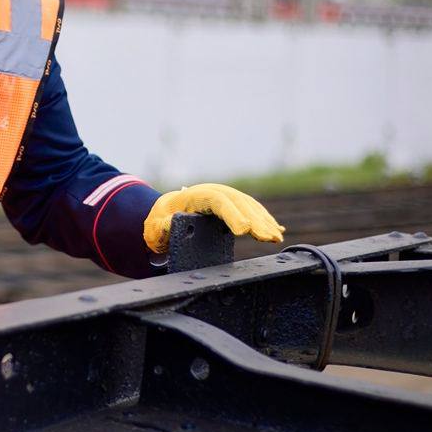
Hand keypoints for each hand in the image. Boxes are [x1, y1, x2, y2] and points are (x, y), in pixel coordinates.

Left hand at [144, 183, 283, 252]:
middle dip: (255, 220)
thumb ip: (164, 225)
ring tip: (276, 237)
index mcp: (194, 196)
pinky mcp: (230, 205)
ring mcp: (223, 197)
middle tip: (268, 238)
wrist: (163, 211)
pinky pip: (250, 210)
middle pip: (238, 203)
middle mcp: (212, 192)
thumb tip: (173, 222)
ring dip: (264, 221)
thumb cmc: (158, 221)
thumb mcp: (155, 226)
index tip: (244, 230)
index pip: (217, 201)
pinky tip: (276, 230)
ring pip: (248, 206)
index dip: (232, 215)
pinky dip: (264, 219)